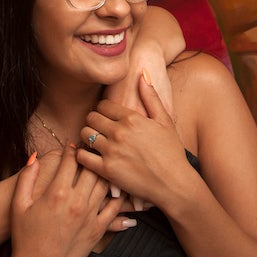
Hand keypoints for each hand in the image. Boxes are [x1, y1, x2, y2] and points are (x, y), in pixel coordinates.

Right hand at [2, 146, 125, 256]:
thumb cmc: (24, 237)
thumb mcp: (19, 204)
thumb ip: (27, 177)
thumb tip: (34, 156)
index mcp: (57, 193)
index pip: (70, 161)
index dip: (72, 150)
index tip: (72, 145)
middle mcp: (76, 202)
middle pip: (91, 169)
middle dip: (91, 156)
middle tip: (92, 150)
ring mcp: (89, 216)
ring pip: (105, 185)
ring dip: (105, 172)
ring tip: (104, 165)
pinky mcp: (97, 229)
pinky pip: (113, 208)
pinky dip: (117, 196)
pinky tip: (116, 188)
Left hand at [78, 75, 188, 208]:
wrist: (174, 183)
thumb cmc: (172, 152)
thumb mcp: (165, 120)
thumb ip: (151, 96)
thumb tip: (142, 73)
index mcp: (132, 118)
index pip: (103, 105)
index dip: (103, 110)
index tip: (106, 117)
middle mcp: (119, 132)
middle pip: (91, 117)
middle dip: (93, 121)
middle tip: (98, 129)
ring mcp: (112, 151)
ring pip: (85, 134)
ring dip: (88, 136)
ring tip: (95, 142)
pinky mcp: (107, 170)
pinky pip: (82, 156)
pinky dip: (83, 154)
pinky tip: (91, 156)